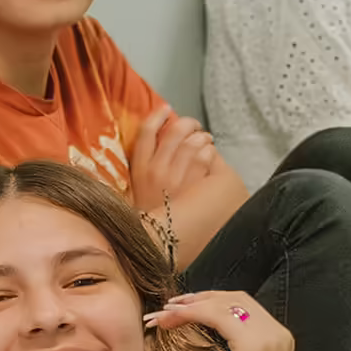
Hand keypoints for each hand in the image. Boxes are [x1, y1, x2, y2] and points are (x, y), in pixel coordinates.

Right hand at [127, 106, 222, 220]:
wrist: (160, 241)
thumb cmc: (152, 215)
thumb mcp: (140, 188)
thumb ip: (148, 164)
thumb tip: (165, 139)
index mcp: (140, 168)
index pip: (145, 132)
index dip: (157, 115)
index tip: (166, 109)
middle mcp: (156, 169)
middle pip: (174, 132)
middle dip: (188, 124)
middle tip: (194, 127)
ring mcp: (176, 176)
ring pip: (193, 142)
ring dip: (203, 138)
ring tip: (205, 141)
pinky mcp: (194, 185)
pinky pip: (206, 157)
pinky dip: (210, 153)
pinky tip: (209, 158)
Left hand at [142, 287, 292, 350]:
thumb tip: (209, 341)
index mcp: (278, 340)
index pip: (244, 307)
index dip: (211, 303)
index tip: (182, 309)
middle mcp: (279, 334)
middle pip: (236, 299)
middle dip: (199, 298)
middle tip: (169, 307)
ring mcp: (269, 338)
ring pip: (224, 304)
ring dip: (189, 305)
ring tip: (162, 315)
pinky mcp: (254, 347)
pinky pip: (217, 316)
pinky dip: (191, 313)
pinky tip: (170, 320)